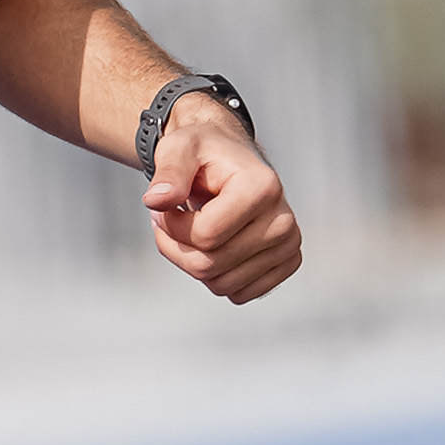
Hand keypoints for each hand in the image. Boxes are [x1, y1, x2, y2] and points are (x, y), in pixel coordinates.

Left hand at [143, 95, 301, 302]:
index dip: (171, 227)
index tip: (165, 207)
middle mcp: (283, 220)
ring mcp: (288, 245)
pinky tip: (213, 246)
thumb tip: (156, 200)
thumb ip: (168, 173)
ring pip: (222, 285)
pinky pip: (239, 293)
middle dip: (177, 248)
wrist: (229, 160)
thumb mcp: (179, 150)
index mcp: (263, 187)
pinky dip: (216, 277)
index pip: (205, 235)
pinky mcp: (286, 263)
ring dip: (193, 263)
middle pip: (211, 265)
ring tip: (191, 231)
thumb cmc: (204, 153)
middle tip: (171, 221)